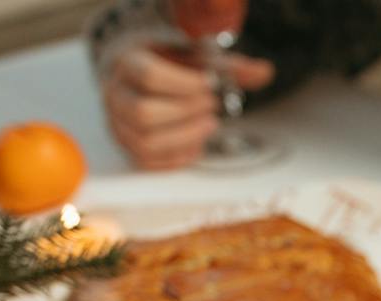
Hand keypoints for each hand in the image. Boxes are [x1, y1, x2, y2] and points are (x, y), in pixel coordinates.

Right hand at [101, 42, 273, 170]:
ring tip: (209, 124)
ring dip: (185, 137)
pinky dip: (178, 157)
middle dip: (186, 113)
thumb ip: (228, 67)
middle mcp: (116, 94)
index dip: (185, 85)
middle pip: (145, 113)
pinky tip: (198, 145)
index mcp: (128, 63)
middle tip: (211, 106)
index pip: (149, 76)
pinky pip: (149, 162)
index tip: (210, 85)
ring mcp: (118, 123)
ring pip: (146, 141)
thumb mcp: (197, 59)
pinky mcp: (128, 146)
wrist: (145, 78)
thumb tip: (265, 72)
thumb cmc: (173, 68)